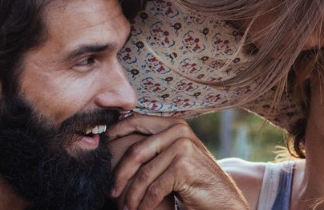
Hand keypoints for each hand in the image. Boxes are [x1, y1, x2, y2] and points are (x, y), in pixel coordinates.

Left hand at [107, 115, 246, 209]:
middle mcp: (180, 132)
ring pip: (144, 174)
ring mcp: (183, 148)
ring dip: (132, 195)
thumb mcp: (175, 156)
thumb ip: (155, 146)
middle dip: (120, 174)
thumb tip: (115, 137)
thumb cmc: (194, 180)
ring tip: (126, 207)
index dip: (115, 133)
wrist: (222, 199)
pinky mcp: (184, 168)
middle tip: (111, 191)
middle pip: (136, 151)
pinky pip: (155, 188)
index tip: (102, 148)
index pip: (136, 122)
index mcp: (175, 124)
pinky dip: (145, 203)